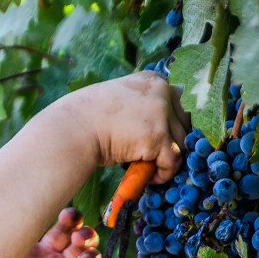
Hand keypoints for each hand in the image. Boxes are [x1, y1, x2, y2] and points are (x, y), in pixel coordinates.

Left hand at [0, 207, 99, 257]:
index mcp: (27, 249)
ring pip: (83, 244)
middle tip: (72, 220)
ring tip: (79, 241)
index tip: (53, 210)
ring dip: (86, 237)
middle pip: (68, 229)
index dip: (50, 213)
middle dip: (74, 220)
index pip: (44, 223)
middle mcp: (47, 257)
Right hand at [69, 71, 189, 184]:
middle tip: (155, 156)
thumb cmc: (90, 119)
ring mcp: (161, 113)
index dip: (173, 125)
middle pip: (185, 123)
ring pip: (181, 144)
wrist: (73, 129)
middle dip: (173, 142)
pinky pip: (172, 161)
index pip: (180, 104)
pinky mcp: (158, 136)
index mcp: (154, 80)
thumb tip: (165, 127)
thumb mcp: (123, 101)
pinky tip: (149, 177)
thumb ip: (144, 106)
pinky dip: (164, 174)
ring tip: (147, 168)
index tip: (161, 140)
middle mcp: (162, 91)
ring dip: (166, 160)